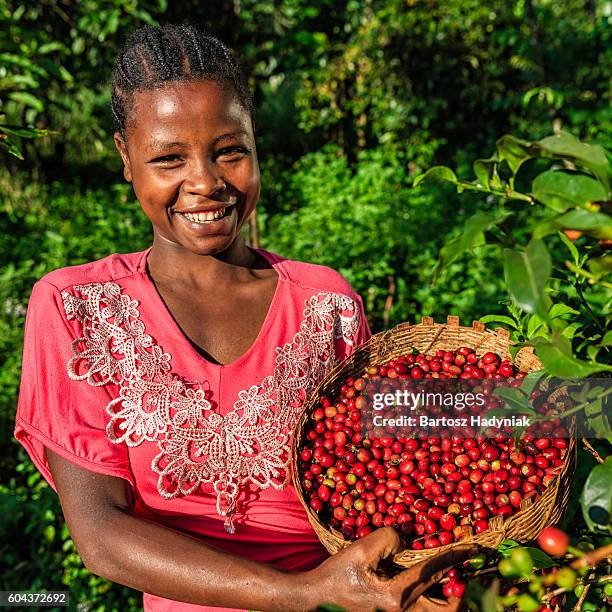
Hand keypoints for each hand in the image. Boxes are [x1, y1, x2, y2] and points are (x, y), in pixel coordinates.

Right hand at [303, 527, 476, 611]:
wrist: (316, 600)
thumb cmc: (337, 574)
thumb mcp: (361, 549)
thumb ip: (388, 539)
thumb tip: (406, 540)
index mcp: (396, 596)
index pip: (433, 573)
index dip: (454, 557)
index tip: (470, 549)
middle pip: (447, 610)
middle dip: (460, 593)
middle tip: (461, 575)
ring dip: (446, 600)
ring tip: (448, 582)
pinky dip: (430, 601)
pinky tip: (428, 587)